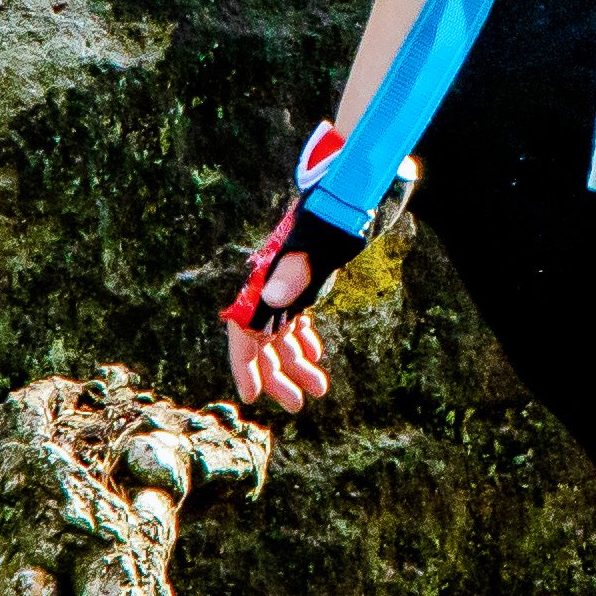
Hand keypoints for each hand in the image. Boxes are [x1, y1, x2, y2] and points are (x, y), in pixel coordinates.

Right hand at [221, 199, 367, 415]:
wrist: (351, 190)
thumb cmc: (333, 214)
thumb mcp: (318, 241)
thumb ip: (297, 269)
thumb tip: (273, 298)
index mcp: (265, 280)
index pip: (243, 330)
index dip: (244, 364)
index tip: (252, 396)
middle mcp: (271, 287)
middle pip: (264, 342)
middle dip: (278, 375)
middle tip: (298, 405)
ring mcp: (288, 287)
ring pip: (283, 337)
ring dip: (297, 365)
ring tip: (319, 391)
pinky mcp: (305, 285)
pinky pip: (296, 323)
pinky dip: (304, 343)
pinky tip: (317, 357)